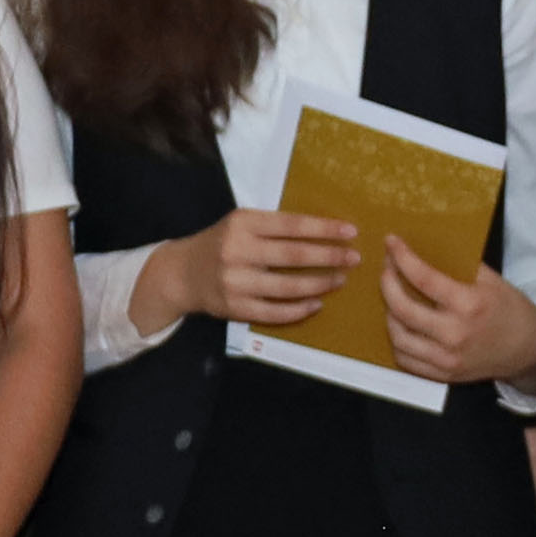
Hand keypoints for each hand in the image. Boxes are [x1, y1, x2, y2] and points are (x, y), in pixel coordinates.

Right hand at [159, 208, 359, 332]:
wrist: (182, 273)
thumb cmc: (221, 243)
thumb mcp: (241, 224)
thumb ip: (274, 226)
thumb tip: (324, 231)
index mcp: (243, 224)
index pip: (291, 225)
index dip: (324, 229)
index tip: (350, 231)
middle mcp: (238, 251)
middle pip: (293, 256)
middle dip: (329, 257)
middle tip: (353, 258)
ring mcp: (236, 282)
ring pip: (288, 287)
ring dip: (319, 284)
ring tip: (339, 280)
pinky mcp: (235, 308)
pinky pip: (275, 312)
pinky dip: (299, 310)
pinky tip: (316, 303)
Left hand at [378, 234, 535, 388]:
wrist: (527, 350)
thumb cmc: (510, 310)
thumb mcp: (492, 281)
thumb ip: (460, 266)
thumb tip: (426, 248)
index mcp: (469, 304)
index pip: (424, 279)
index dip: (402, 258)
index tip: (391, 242)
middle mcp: (455, 333)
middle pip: (403, 308)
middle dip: (387, 283)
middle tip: (386, 269)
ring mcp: (447, 358)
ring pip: (398, 336)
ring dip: (388, 313)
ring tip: (391, 297)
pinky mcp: (443, 374)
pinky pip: (406, 359)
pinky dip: (397, 340)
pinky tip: (400, 324)